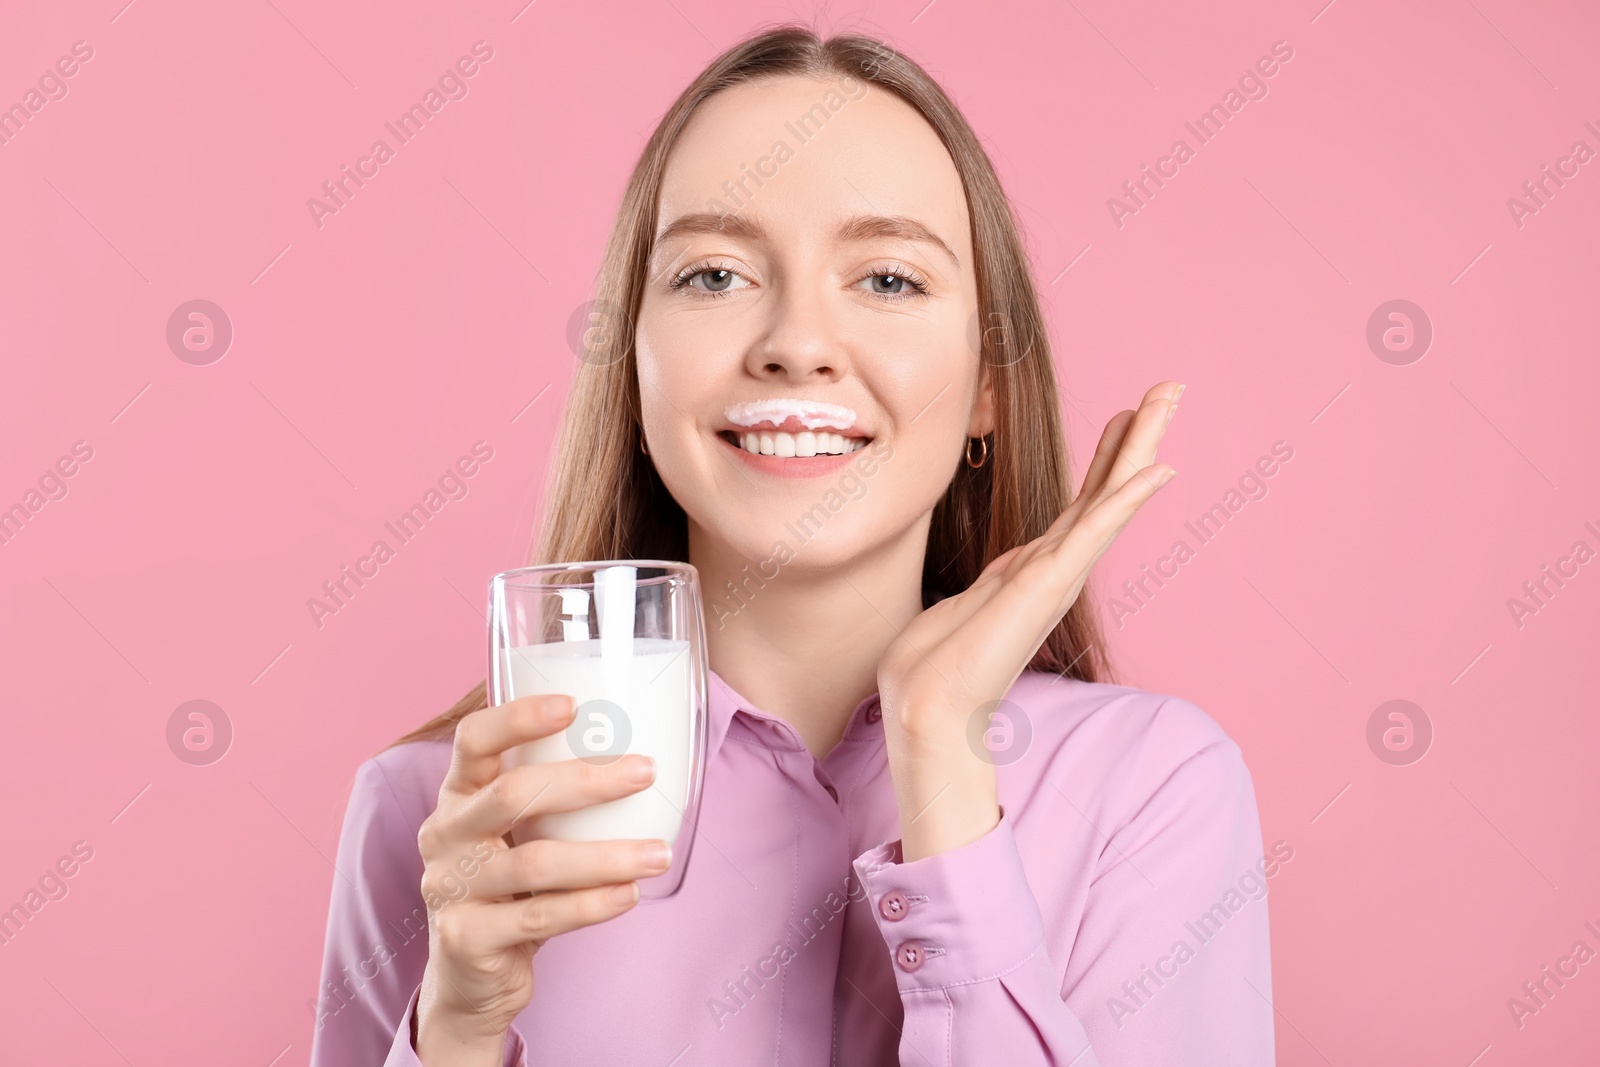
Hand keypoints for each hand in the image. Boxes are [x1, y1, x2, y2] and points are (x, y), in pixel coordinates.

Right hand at [412, 694, 670, 1064]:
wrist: (471, 976)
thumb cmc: (512, 888)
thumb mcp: (520, 834)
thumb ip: (557, 800)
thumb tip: (643, 757)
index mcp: (457, 794)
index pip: (474, 740)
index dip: (518, 718)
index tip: (574, 705)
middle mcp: (445, 833)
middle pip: (513, 793)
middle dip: (586, 780)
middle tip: (645, 772)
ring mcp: (450, 887)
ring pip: (535, 862)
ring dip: (606, 855)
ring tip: (658, 854)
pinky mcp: (466, 938)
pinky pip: (540, 915)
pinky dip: (591, 904)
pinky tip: (629, 895)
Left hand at [878, 380, 1182, 860]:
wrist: (926, 711)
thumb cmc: (931, 671)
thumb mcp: (959, 607)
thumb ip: (985, 586)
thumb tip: (995, 575)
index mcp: (1031, 572)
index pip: (1077, 505)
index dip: (1106, 460)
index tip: (1127, 415)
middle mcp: (1053, 569)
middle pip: (1105, 490)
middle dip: (1138, 438)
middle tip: (1171, 388)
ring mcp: (1056, 576)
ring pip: (1108, 498)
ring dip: (1140, 447)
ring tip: (1169, 399)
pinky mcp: (1048, 585)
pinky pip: (1094, 532)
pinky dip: (1125, 501)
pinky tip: (1158, 471)